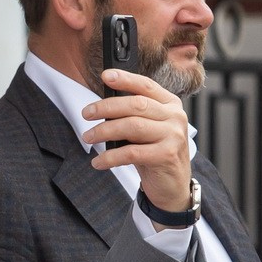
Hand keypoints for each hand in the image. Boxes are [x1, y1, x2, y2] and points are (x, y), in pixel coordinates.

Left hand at [82, 67, 192, 213]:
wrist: (173, 185)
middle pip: (136, 104)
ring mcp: (173, 135)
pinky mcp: (167, 155)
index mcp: (170, 104)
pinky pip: (131, 152)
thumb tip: (101, 106)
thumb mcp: (147, 129)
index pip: (146, 85)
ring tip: (88, 137)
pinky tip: (99, 162)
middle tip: (86, 113)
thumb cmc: (155, 153)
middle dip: (106, 107)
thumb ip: (133, 115)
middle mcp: (175, 116)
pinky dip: (110, 157)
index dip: (126, 79)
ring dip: (105, 131)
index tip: (105, 76)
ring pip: (132, 126)